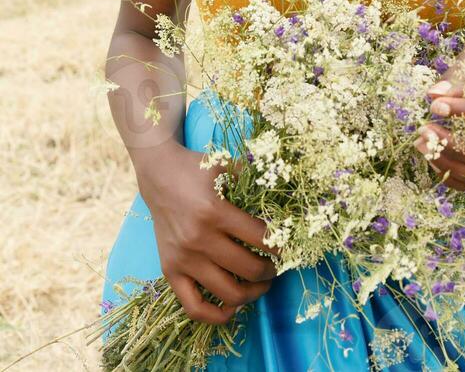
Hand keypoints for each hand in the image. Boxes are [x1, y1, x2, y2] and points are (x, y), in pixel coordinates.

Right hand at [137, 144, 276, 324]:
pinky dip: (216, 315)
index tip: (288, 247)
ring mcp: (183, 259)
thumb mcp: (226, 165)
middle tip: (277, 266)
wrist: (158, 175)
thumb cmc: (196, 170)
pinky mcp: (170, 271)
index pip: (259, 238)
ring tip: (262, 284)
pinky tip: (233, 308)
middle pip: (247, 269)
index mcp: (214, 212)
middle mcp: (198, 239)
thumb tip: (283, 190)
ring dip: (252, 293)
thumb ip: (253, 177)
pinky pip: (193, 307)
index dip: (279, 246)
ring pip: (226, 292)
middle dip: (270, 271)